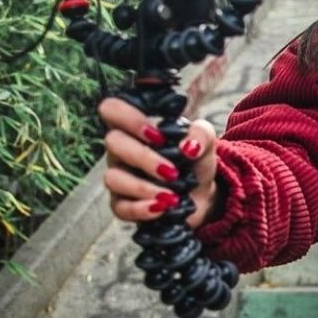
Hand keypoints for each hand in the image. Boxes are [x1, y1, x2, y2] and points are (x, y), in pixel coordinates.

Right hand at [98, 97, 218, 228]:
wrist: (202, 193)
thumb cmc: (195, 159)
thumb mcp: (205, 142)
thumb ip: (201, 134)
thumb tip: (188, 147)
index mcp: (136, 126)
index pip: (112, 108)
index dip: (128, 116)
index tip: (159, 135)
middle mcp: (122, 148)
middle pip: (113, 142)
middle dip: (144, 157)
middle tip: (172, 170)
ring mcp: (119, 176)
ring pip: (113, 177)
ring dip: (144, 187)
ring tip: (172, 195)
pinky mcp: (122, 203)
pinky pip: (120, 207)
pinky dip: (142, 209)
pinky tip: (162, 207)